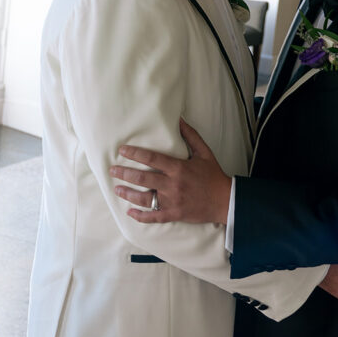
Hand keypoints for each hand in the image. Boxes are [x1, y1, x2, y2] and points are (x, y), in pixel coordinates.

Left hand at [110, 119, 231, 224]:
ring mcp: (172, 201)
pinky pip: (154, 217)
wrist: (226, 200)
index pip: (151, 158)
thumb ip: (191, 136)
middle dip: (124, 173)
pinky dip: (140, 216)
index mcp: (178, 168)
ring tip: (116, 189)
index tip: (122, 150)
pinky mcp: (174, 214)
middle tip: (112, 170)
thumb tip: (179, 119)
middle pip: (142, 178)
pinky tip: (130, 212)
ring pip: (144, 198)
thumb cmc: (214, 175)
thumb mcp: (204, 152)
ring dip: (128, 194)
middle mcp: (173, 184)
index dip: (134, 153)